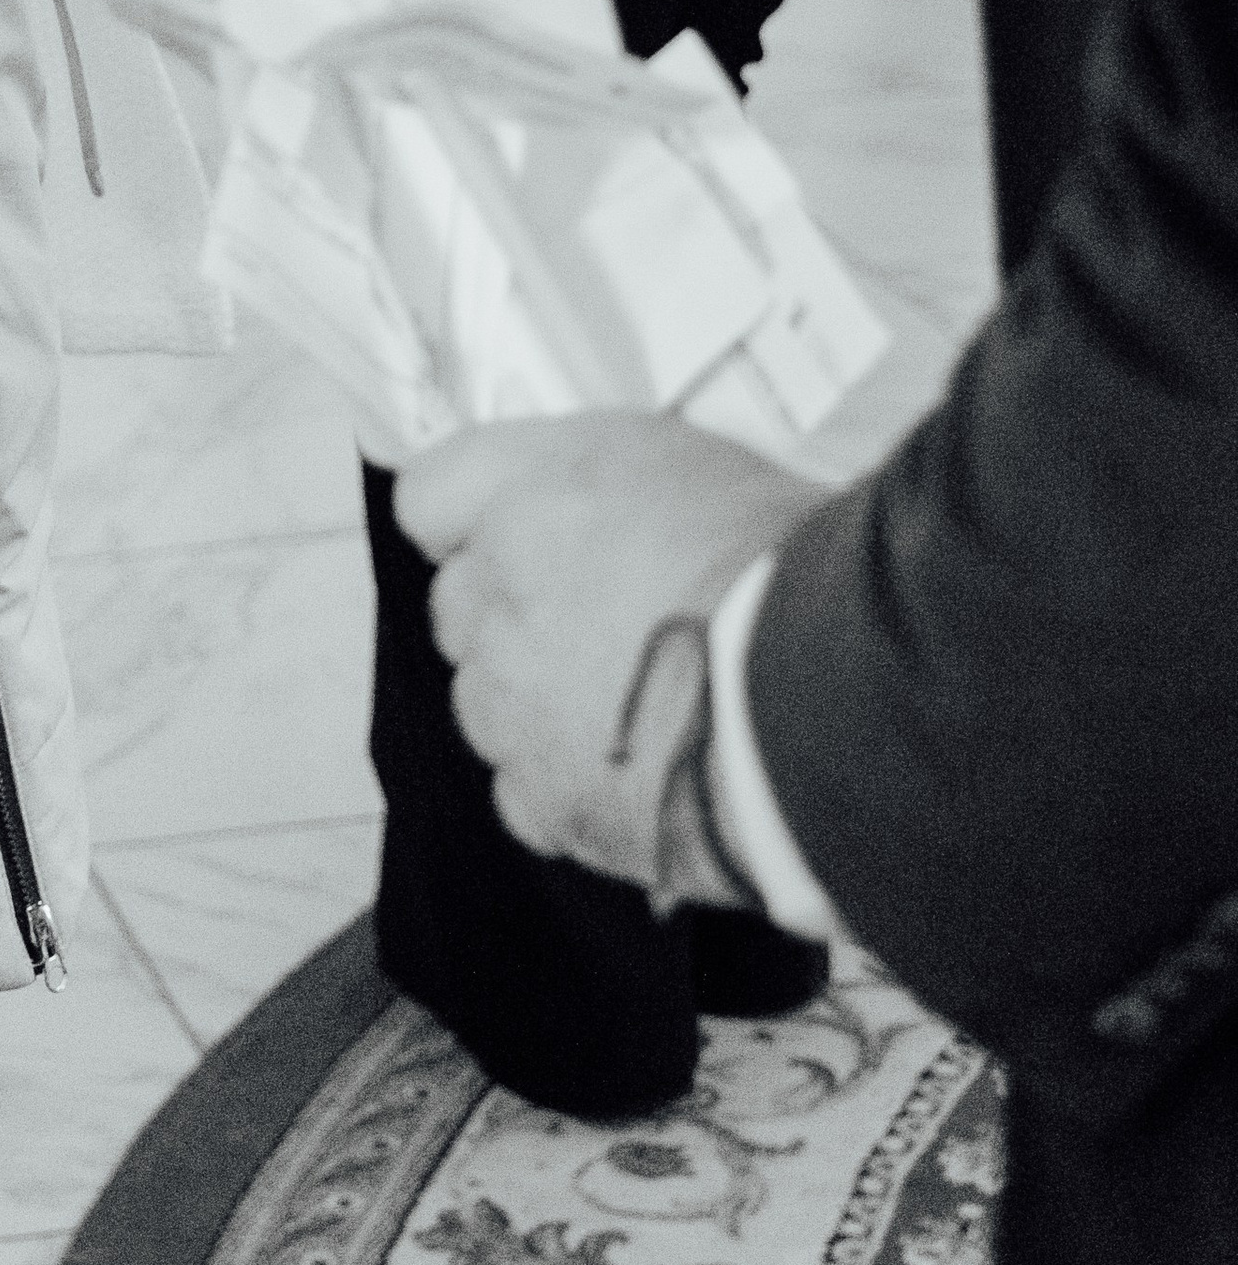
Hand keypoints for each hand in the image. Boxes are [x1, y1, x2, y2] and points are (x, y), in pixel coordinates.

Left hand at [397, 414, 821, 888]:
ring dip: (537, 704)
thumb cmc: (792, 570)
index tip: (503, 535)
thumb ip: (613, 486)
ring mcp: (513, 701)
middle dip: (513, 615)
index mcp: (535, 489)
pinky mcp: (546, 798)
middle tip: (603, 626)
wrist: (832, 697)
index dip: (468, 517)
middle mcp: (501, 588)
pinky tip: (642, 767)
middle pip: (459, 604)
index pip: (432, 494)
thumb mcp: (702, 467)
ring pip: (486, 701)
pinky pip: (525, 791)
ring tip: (638, 705)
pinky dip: (568, 785)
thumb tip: (608, 509)